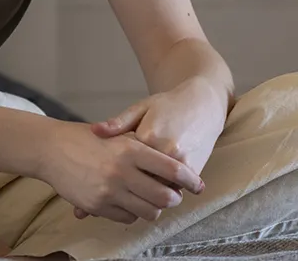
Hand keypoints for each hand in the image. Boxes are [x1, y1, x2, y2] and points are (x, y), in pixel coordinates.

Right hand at [34, 118, 204, 224]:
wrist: (51, 148)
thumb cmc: (86, 139)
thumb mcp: (118, 135)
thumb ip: (143, 149)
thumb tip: (174, 166)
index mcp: (130, 149)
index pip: (172, 170)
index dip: (190, 180)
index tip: (198, 185)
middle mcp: (122, 171)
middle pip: (165, 196)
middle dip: (173, 199)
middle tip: (173, 196)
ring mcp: (110, 190)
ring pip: (149, 211)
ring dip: (154, 208)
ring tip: (151, 200)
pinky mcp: (98, 205)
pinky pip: (128, 217)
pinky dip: (133, 212)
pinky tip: (129, 201)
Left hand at [70, 80, 227, 219]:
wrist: (202, 104)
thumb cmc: (167, 105)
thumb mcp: (140, 108)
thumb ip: (118, 123)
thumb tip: (94, 131)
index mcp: (147, 136)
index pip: (125, 163)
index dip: (113, 172)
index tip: (102, 179)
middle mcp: (165, 151)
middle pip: (141, 181)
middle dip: (130, 188)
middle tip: (115, 191)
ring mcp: (182, 162)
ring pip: (158, 189)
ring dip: (148, 193)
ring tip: (135, 192)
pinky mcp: (195, 170)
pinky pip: (175, 189)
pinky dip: (165, 190)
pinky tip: (156, 188)